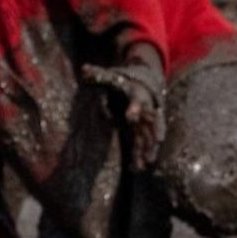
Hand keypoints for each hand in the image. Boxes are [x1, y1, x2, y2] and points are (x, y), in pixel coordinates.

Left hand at [83, 43, 165, 169]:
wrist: (144, 83)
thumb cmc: (123, 80)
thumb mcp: (112, 76)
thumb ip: (98, 74)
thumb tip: (83, 69)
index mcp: (136, 95)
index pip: (137, 101)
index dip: (134, 108)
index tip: (131, 116)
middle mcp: (146, 109)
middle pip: (149, 122)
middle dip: (150, 134)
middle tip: (154, 144)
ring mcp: (147, 121)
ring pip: (150, 136)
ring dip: (149, 149)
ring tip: (146, 163)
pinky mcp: (144, 130)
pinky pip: (144, 144)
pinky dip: (142, 155)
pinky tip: (137, 168)